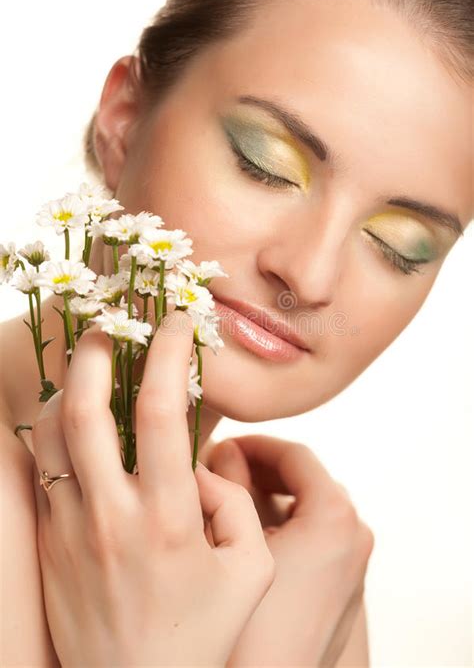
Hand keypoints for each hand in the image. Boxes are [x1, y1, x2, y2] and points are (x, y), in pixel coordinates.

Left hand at [31, 311, 275, 666]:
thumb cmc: (200, 636)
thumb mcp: (250, 571)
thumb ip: (234, 505)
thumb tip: (200, 464)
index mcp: (168, 518)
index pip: (163, 412)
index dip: (171, 354)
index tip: (180, 323)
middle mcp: (111, 516)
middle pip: (86, 410)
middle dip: (96, 354)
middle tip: (110, 328)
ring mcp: (70, 529)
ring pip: (50, 436)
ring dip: (67, 390)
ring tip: (87, 370)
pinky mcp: (48, 545)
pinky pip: (39, 472)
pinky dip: (51, 433)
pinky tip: (71, 422)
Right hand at [207, 435, 374, 666]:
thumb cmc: (251, 622)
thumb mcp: (235, 539)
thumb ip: (232, 482)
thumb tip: (225, 447)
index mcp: (336, 516)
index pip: (296, 455)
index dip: (254, 444)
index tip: (222, 443)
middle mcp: (355, 536)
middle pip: (304, 482)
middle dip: (259, 472)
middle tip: (218, 472)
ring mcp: (352, 565)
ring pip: (307, 511)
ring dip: (268, 499)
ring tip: (226, 502)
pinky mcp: (342, 589)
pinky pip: (314, 540)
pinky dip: (283, 528)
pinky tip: (244, 537)